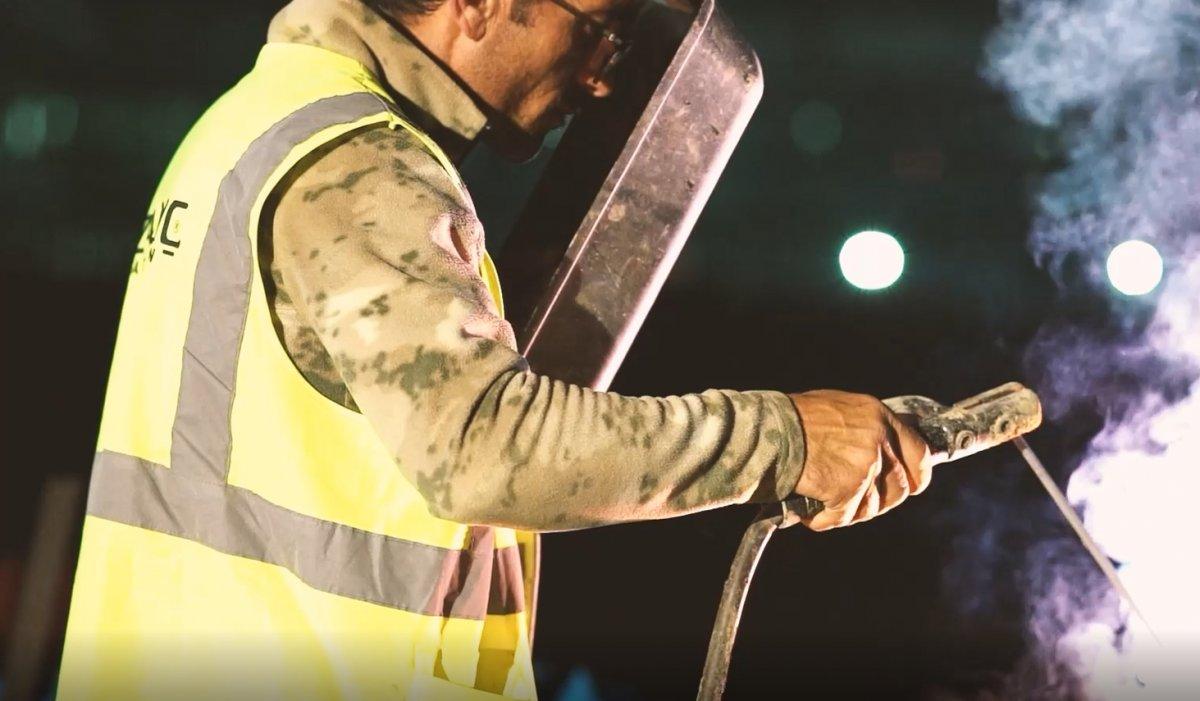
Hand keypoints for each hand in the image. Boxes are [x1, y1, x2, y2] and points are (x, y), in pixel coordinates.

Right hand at [788, 390, 934, 531]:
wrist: (766, 432)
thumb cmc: (790, 420)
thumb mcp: (837, 410)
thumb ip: (865, 429)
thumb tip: (880, 452)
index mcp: (878, 415)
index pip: (920, 453)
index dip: (915, 477)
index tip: (908, 487)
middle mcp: (878, 438)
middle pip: (899, 488)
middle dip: (878, 502)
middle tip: (853, 503)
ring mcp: (865, 464)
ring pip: (872, 507)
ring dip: (848, 512)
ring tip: (823, 504)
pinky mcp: (848, 487)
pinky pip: (846, 517)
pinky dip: (825, 519)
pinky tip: (810, 510)